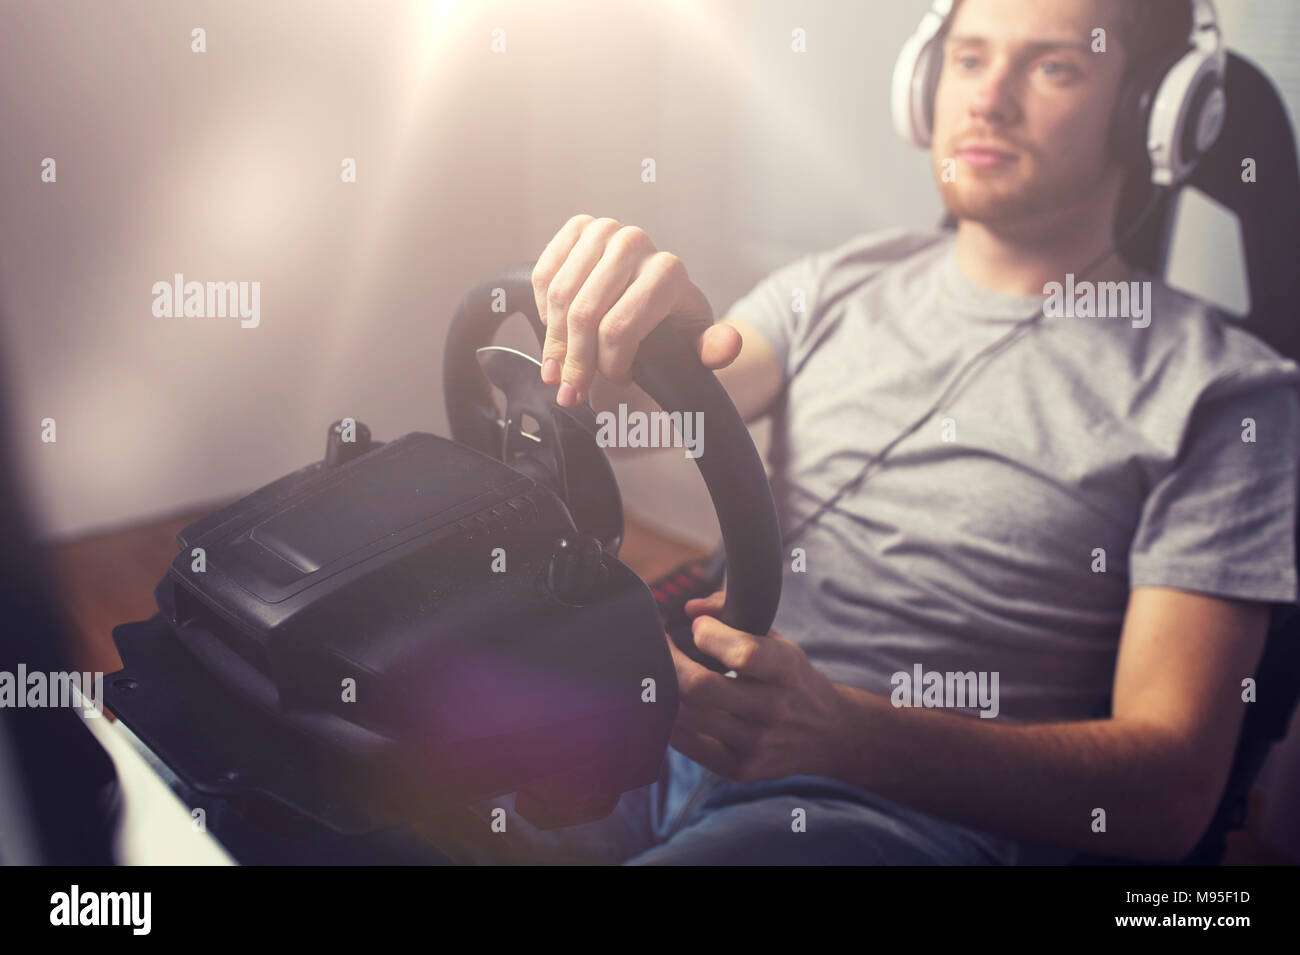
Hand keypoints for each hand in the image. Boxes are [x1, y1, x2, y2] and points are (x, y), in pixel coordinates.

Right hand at [531, 215, 740, 405]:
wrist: (655, 292)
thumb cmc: (672, 322)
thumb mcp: (696, 341)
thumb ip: (712, 348)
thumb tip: (727, 346)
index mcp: (667, 270)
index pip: (618, 327)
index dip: (609, 364)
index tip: (617, 382)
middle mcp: (634, 242)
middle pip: (584, 314)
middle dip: (575, 361)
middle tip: (571, 392)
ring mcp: (603, 231)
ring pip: (559, 296)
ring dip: (553, 343)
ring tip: (557, 372)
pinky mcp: (577, 228)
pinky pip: (544, 274)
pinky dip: (542, 310)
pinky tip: (554, 333)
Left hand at [666, 589, 852, 781]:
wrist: (829, 733)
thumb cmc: (793, 679)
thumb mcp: (778, 641)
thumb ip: (735, 613)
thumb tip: (692, 609)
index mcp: (786, 671)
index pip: (741, 653)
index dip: (706, 633)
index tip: (698, 626)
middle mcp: (773, 710)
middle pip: (699, 687)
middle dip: (669, 659)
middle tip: (662, 646)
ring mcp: (755, 744)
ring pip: (685, 715)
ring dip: (664, 687)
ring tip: (662, 671)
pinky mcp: (738, 768)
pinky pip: (686, 744)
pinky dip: (669, 719)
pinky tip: (671, 702)